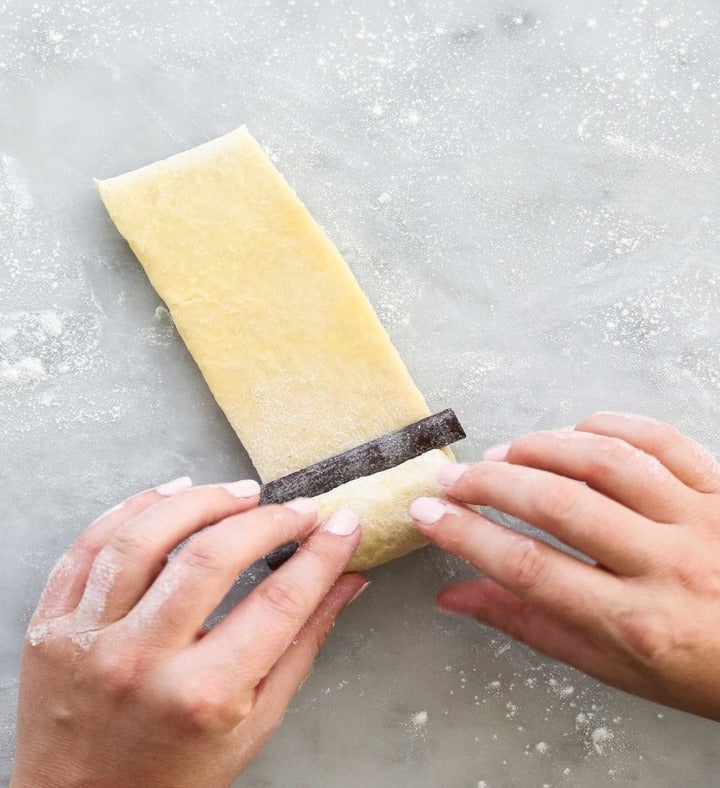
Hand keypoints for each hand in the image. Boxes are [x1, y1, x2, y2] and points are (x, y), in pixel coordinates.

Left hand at [12, 477, 364, 787]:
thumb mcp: (257, 722)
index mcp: (202, 695)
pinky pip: (88, 546)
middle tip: (296, 509)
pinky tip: (171, 494)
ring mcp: (88, 640)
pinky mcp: (52, 625)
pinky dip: (133, 508)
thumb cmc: (177, 775)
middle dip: (268, 521)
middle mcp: (141, 662)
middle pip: (212, 558)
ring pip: (145, 538)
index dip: (321, 554)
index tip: (341, 525)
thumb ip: (304, 643)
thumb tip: (347, 581)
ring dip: (200, 500)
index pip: (280, 601)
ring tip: (240, 493)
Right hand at [410, 412, 719, 720]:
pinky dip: (606, 426)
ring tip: (504, 454)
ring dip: (542, 448)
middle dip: (491, 484)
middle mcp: (669, 566)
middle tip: (454, 478)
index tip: (428, 515)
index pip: (530, 568)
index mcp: (637, 624)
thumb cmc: (698, 670)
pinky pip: (660, 438)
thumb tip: (454, 597)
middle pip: (560, 505)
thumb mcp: (612, 667)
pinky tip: (572, 433)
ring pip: (605, 461)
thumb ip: (530, 626)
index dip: (466, 536)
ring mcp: (701, 520)